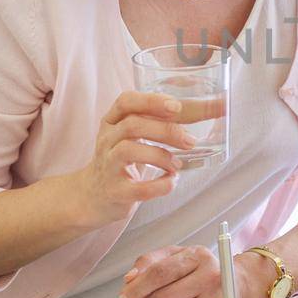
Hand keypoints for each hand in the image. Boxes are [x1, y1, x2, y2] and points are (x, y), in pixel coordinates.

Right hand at [77, 92, 196, 227]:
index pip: (125, 102)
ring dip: (161, 155)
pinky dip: (160, 185)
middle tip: (189, 141)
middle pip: (132, 125)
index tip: (176, 106)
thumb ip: (157, 122)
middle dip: (166, 130)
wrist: (92, 195)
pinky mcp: (115, 192)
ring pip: (129, 150)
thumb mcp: (131, 136)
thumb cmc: (121, 160)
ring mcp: (108, 166)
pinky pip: (138, 188)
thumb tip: (205, 109)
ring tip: (177, 164)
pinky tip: (171, 182)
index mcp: (112, 122)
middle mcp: (106, 141)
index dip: (151, 101)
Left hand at [120, 245, 256, 297]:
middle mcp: (211, 277)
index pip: (160, 272)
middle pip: (164, 297)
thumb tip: (129, 279)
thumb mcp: (178, 255)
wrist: (239, 283)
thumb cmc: (200, 269)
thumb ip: (150, 262)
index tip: (124, 297)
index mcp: (198, 256)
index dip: (137, 287)